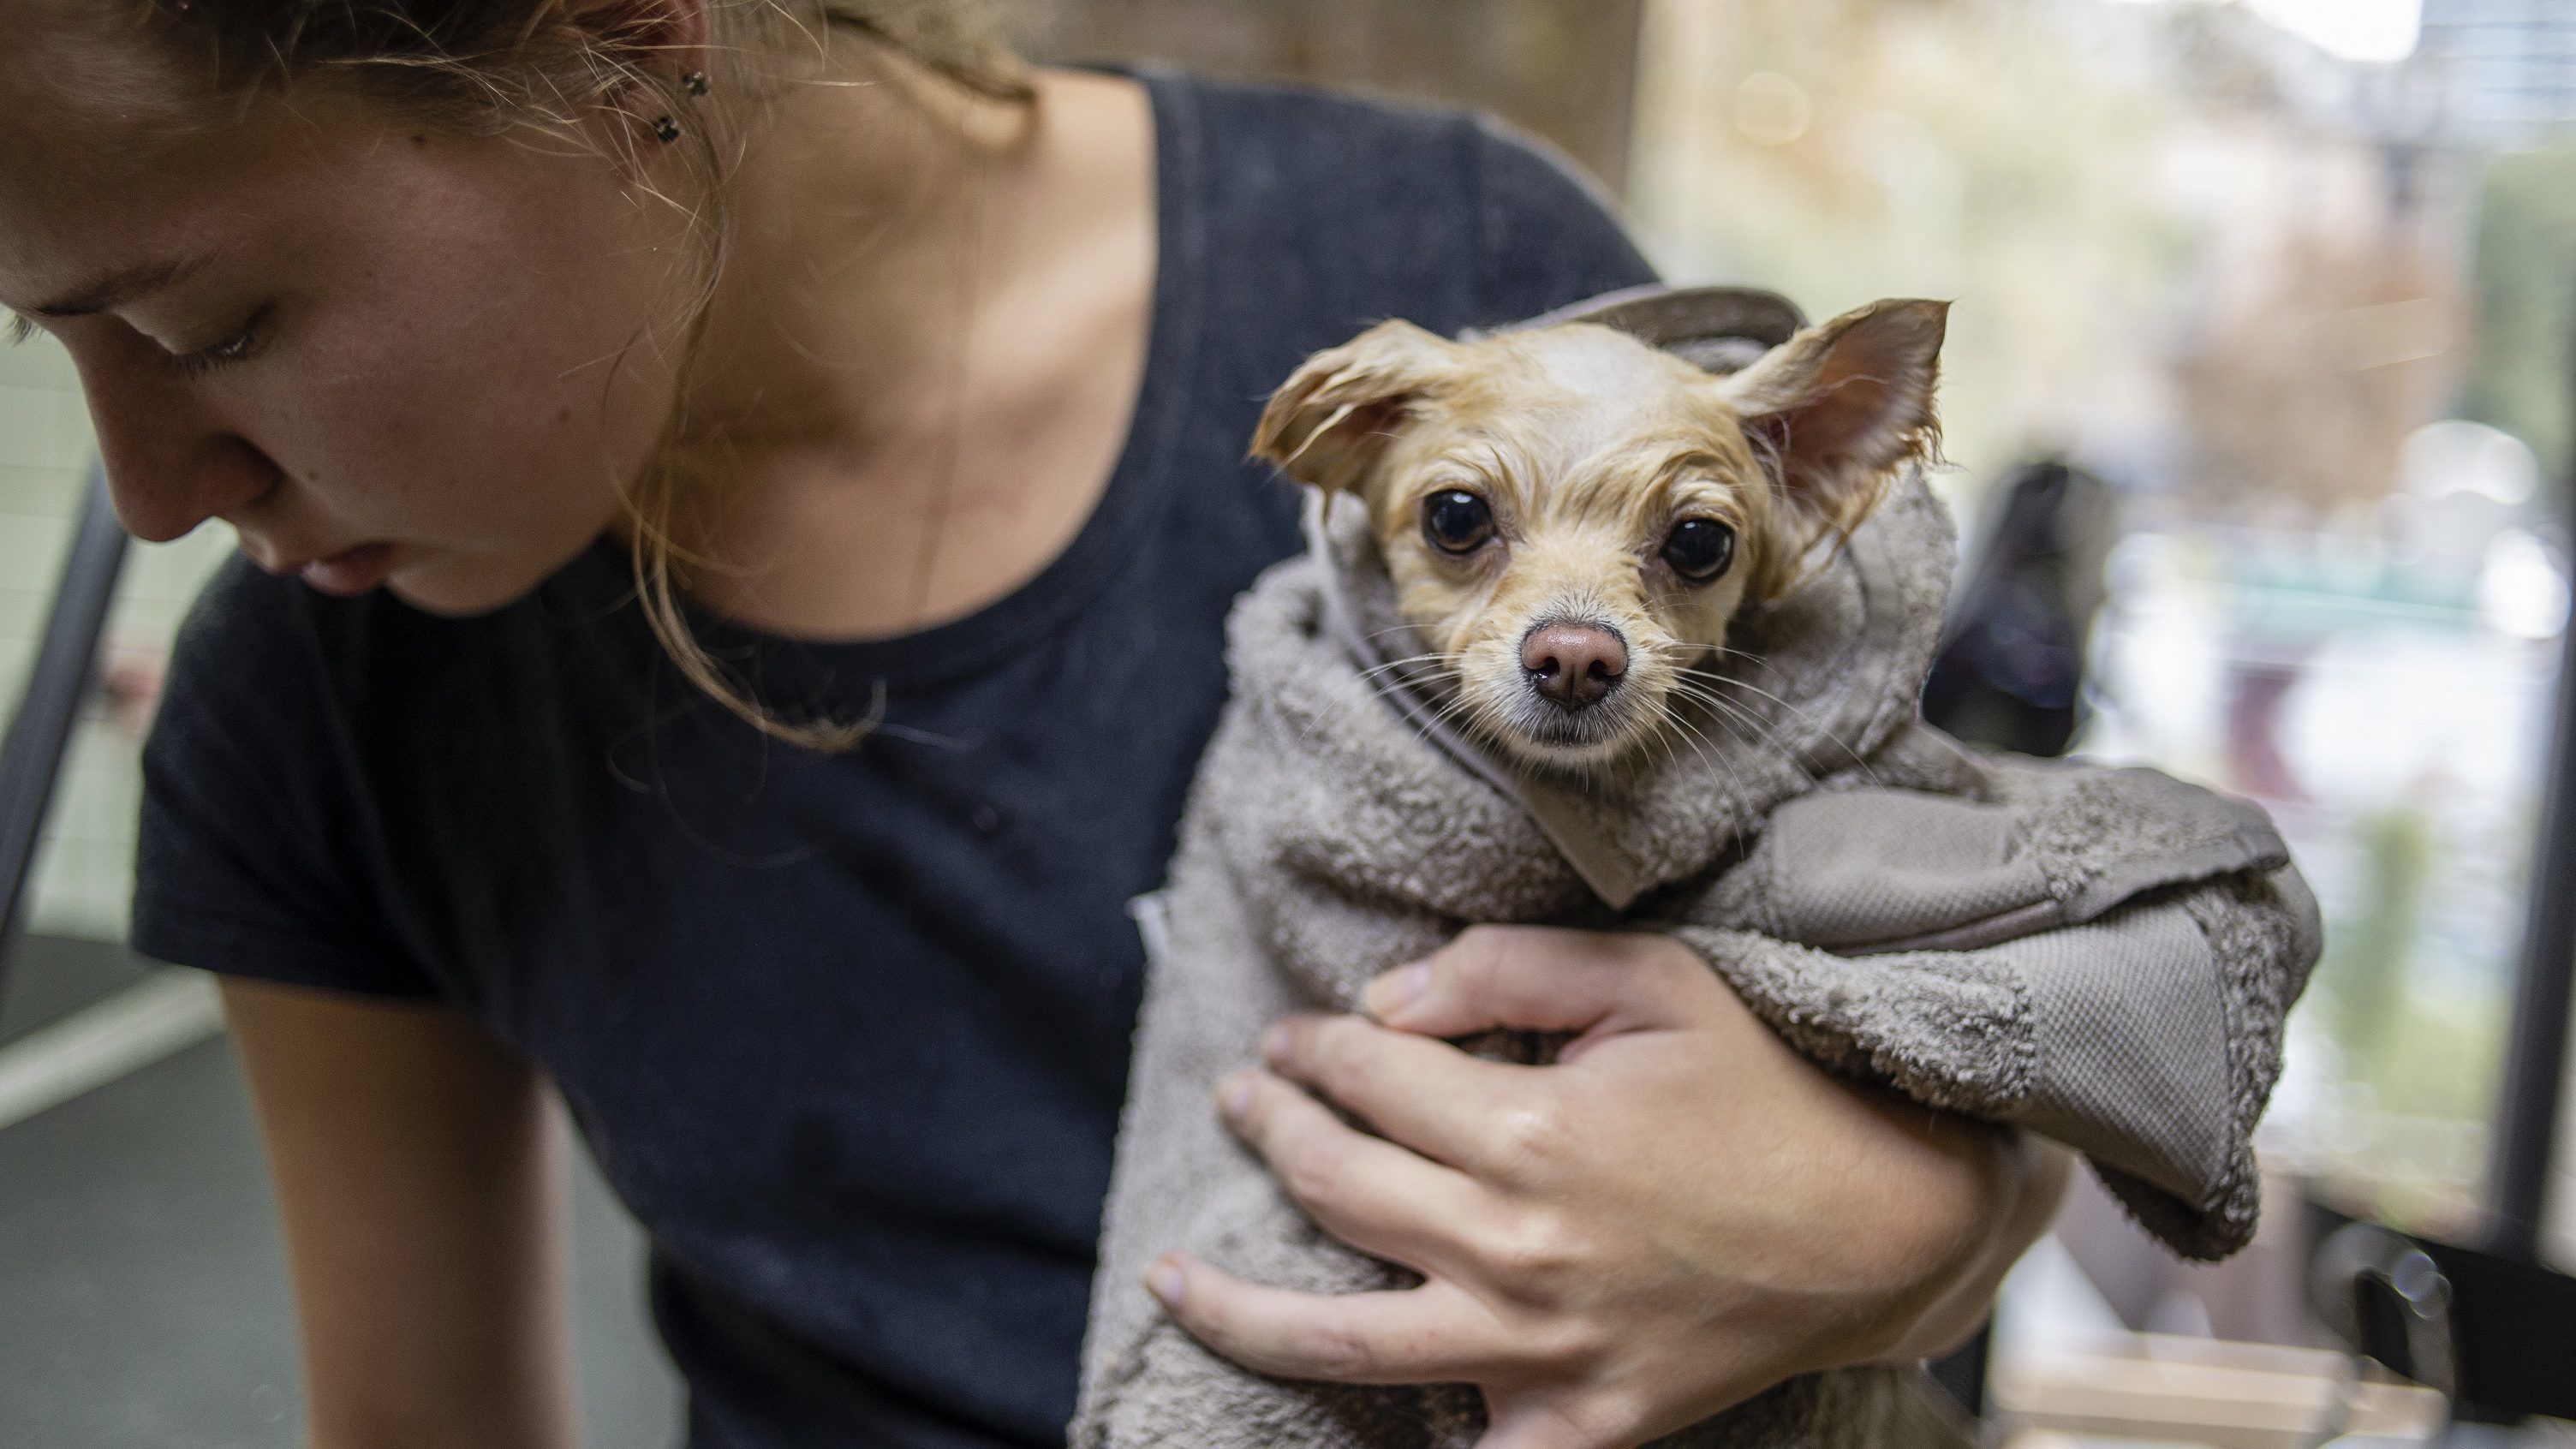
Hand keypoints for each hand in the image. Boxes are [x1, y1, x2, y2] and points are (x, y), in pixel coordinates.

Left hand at [1143, 926, 2068, 1448]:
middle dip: (1270, 1128)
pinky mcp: (1584, 1424)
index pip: (1368, 1078)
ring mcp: (1542, 1350)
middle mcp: (1516, 1249)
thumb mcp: (1653, 982)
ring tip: (1169, 1276)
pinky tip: (1328, 1432)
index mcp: (1530, 1132)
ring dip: (1236, 1307)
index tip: (1294, 1033)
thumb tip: (1386, 998)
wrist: (1883, 1222)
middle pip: (1335, 1186)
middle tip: (1243, 1095)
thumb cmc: (1767, 1086)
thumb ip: (1508, 967)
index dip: (1313, 1045)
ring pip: (1341, 1341)